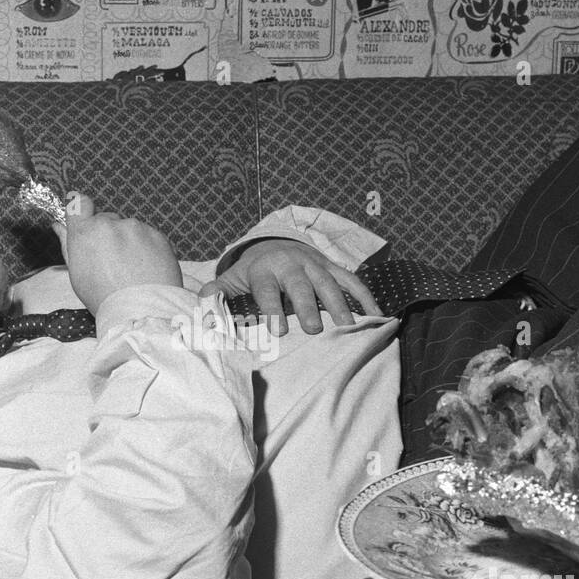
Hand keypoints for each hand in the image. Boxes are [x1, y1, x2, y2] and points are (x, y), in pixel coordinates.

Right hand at [54, 192, 182, 313]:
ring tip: (132, 270)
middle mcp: (110, 224)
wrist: (141, 311)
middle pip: (107, 220)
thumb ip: (67, 245)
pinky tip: (146, 270)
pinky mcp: (157, 235)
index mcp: (85, 232)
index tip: (88, 219)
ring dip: (130, 242)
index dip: (83, 209)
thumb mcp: (77, 274)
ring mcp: (136, 228)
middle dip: (109, 235)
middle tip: (113, 262)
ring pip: (130, 229)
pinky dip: (148, 249)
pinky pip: (149, 237)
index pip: (80, 203)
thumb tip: (59, 226)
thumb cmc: (104, 298)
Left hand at [198, 238, 381, 335]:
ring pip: (329, 282)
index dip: (272, 309)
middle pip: (301, 284)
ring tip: (348, 328)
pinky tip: (377, 315)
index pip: (267, 289)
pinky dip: (365, 296)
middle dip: (308, 306)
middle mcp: (291, 263)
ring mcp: (315, 264)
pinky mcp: (332, 268)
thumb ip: (215, 295)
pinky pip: (352, 280)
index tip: (278, 331)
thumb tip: (202, 310)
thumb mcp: (230, 281)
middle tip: (314, 330)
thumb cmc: (250, 275)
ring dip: (340, 304)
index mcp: (264, 269)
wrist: (272, 246)